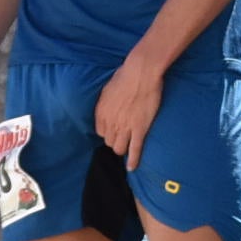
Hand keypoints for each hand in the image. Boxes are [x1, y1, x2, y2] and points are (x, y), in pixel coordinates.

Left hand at [94, 51, 165, 172]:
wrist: (140, 73)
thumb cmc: (126, 75)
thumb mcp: (108, 88)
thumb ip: (107, 100)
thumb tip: (111, 102)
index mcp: (101, 112)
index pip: (100, 132)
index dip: (108, 132)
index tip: (114, 131)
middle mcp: (110, 123)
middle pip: (109, 141)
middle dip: (115, 141)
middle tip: (123, 139)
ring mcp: (125, 127)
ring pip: (119, 148)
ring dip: (122, 149)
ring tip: (128, 148)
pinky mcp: (140, 129)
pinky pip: (135, 149)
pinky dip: (134, 160)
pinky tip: (132, 167)